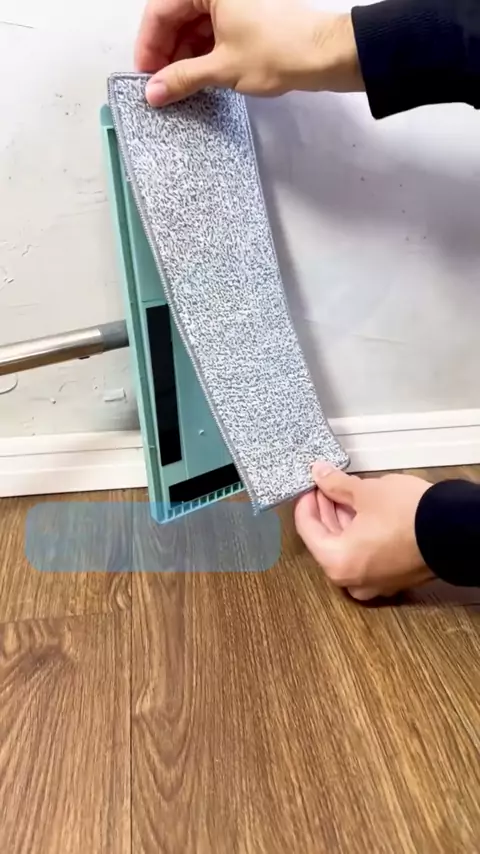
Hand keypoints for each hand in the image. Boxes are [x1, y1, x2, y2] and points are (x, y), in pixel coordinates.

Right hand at [135, 0, 362, 106]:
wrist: (325, 54)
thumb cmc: (280, 50)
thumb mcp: (222, 68)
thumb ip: (182, 78)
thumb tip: (155, 92)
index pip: (161, 10)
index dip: (149, 45)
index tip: (144, 75)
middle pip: (177, 15)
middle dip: (166, 51)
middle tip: (160, 85)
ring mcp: (234, 0)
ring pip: (195, 24)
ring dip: (184, 54)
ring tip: (180, 85)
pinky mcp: (247, 14)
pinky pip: (214, 29)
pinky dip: (203, 52)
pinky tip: (199, 76)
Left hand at [294, 462, 434, 600]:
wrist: (453, 531)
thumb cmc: (408, 515)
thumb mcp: (366, 492)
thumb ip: (335, 484)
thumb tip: (319, 473)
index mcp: (337, 562)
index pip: (307, 529)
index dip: (306, 502)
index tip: (310, 486)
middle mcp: (352, 580)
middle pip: (326, 541)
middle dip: (326, 510)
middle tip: (326, 486)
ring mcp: (375, 583)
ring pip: (347, 549)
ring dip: (343, 521)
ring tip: (346, 494)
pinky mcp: (393, 578)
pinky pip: (367, 555)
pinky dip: (361, 534)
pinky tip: (364, 511)